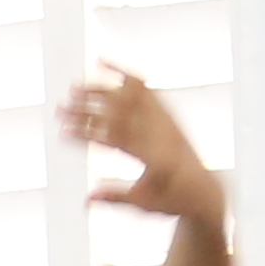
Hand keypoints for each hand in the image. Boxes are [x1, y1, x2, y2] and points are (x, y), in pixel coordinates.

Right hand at [64, 66, 225, 227]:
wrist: (204, 189)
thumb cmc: (173, 200)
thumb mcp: (144, 204)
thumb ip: (116, 197)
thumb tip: (87, 199)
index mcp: (155, 156)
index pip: (114, 139)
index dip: (87, 134)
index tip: (63, 132)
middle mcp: (161, 132)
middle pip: (117, 114)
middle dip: (86, 110)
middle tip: (60, 109)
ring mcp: (164, 119)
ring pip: (129, 96)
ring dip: (100, 89)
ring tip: (74, 88)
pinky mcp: (165, 112)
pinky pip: (144, 87)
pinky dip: (123, 73)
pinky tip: (102, 62)